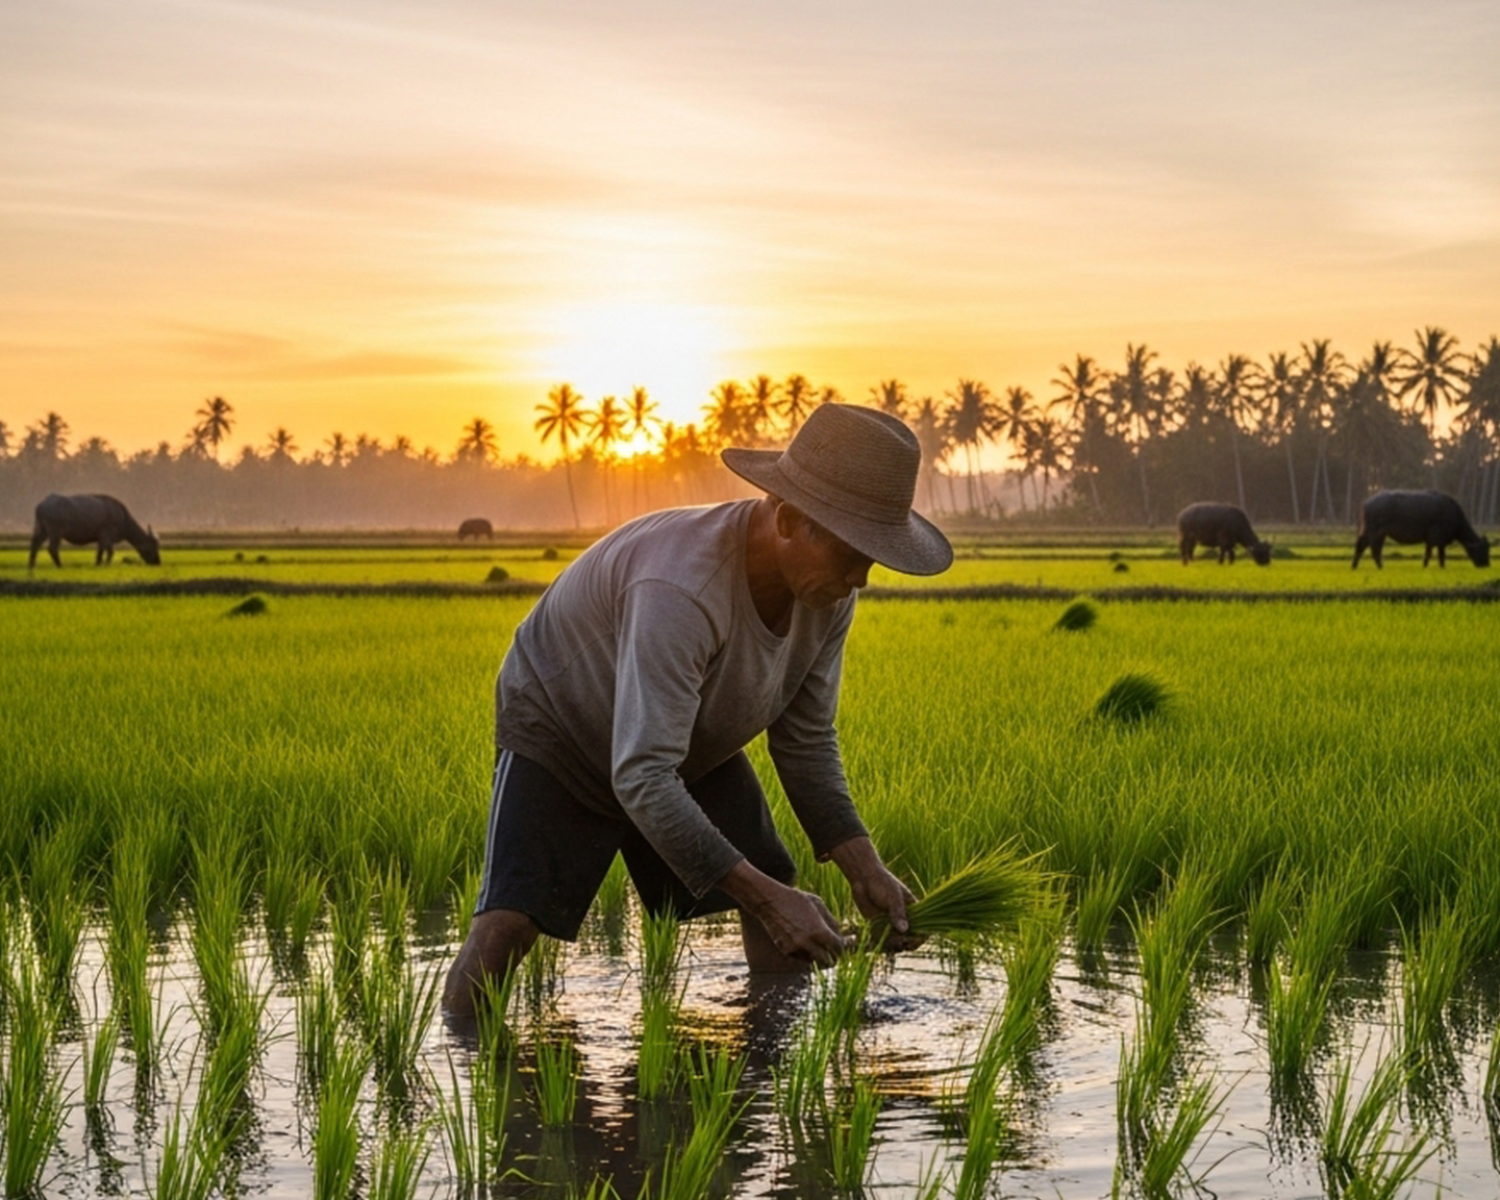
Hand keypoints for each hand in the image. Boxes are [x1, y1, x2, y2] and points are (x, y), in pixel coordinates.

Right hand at [718, 859, 849, 966]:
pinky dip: (808, 954)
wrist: (771, 902)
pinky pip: (803, 959)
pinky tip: (807, 942)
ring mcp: (796, 949)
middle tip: (835, 949)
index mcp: (819, 931)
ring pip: (816, 962)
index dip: (844, 946)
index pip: (839, 948)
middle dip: (834, 956)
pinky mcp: (786, 951)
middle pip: (829, 962)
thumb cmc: (797, 900)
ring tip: (821, 944)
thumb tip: (842, 938)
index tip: (847, 943)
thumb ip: (832, 922)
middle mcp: (808, 943)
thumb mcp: (819, 905)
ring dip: (820, 956)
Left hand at [830, 836, 923, 952]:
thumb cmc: (882, 883)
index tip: (912, 940)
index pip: (923, 929)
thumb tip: (904, 930)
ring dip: (892, 946)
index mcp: (914, 910)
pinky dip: (881, 944)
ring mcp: (891, 924)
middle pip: (910, 939)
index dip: (920, 937)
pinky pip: (883, 941)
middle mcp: (904, 919)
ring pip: (896, 943)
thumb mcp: (892, 896)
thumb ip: (898, 913)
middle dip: (905, 943)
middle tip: (897, 941)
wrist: (863, 879)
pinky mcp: (879, 927)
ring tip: (886, 940)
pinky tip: (876, 941)